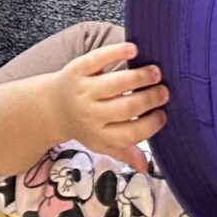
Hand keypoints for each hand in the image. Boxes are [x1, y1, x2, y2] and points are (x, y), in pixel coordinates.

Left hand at [45, 42, 168, 170]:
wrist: (52, 107)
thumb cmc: (85, 125)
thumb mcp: (101, 142)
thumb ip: (124, 151)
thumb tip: (146, 167)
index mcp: (100, 134)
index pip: (129, 133)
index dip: (150, 125)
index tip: (163, 114)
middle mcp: (91, 113)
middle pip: (125, 107)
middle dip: (148, 99)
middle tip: (164, 91)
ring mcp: (84, 90)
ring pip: (115, 83)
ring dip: (138, 77)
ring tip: (156, 72)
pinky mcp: (78, 69)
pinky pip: (98, 59)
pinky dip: (115, 53)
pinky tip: (133, 49)